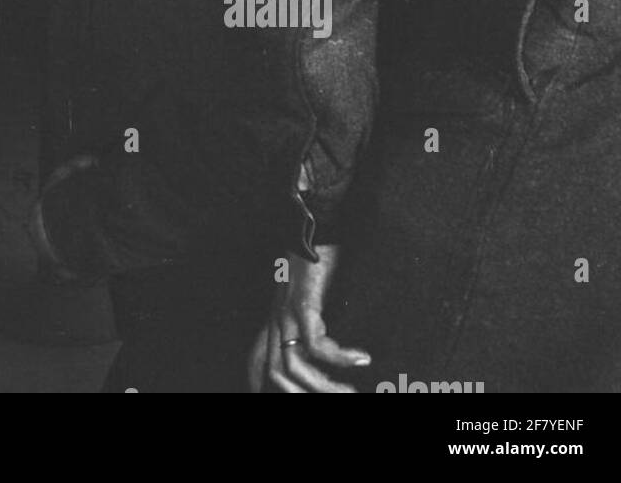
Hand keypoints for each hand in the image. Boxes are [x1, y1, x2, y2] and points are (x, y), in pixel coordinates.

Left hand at [247, 244, 370, 392]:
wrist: (317, 222)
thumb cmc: (318, 257)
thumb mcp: (308, 295)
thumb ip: (310, 319)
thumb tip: (325, 344)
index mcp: (276, 318)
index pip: (257, 360)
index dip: (259, 383)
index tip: (268, 396)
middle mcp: (277, 318)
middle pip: (275, 372)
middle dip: (300, 394)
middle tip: (340, 397)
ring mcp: (287, 311)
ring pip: (293, 366)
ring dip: (325, 386)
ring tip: (352, 391)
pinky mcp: (304, 302)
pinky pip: (316, 343)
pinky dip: (340, 358)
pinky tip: (362, 358)